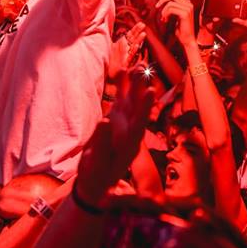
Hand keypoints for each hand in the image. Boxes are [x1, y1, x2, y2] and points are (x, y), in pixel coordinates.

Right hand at [76, 71, 154, 205]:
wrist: (95, 183)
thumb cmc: (96, 177)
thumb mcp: (96, 164)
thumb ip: (101, 144)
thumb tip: (104, 120)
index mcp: (129, 146)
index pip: (139, 124)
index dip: (145, 107)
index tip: (150, 91)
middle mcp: (130, 134)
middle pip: (138, 109)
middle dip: (141, 88)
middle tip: (144, 69)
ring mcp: (124, 126)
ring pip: (131, 102)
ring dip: (134, 84)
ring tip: (137, 64)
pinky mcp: (116, 121)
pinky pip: (120, 102)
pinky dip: (121, 88)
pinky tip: (122, 71)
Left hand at [108, 21, 145, 78]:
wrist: (108, 76)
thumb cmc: (111, 63)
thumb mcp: (112, 49)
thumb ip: (117, 42)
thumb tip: (120, 33)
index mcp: (123, 46)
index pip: (130, 36)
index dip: (135, 29)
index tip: (141, 23)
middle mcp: (126, 51)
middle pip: (133, 40)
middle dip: (138, 32)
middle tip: (144, 25)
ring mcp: (126, 57)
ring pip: (134, 48)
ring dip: (138, 41)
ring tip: (143, 34)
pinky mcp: (125, 64)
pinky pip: (130, 57)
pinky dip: (133, 51)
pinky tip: (137, 46)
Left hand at [156, 0, 194, 46]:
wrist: (187, 40)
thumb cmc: (181, 31)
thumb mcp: (176, 17)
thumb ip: (174, 9)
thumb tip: (168, 4)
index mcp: (187, 4)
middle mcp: (189, 4)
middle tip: (156, 6)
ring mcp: (188, 8)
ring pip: (170, 2)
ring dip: (163, 10)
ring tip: (163, 18)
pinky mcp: (185, 13)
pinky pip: (170, 9)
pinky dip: (165, 14)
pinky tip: (165, 20)